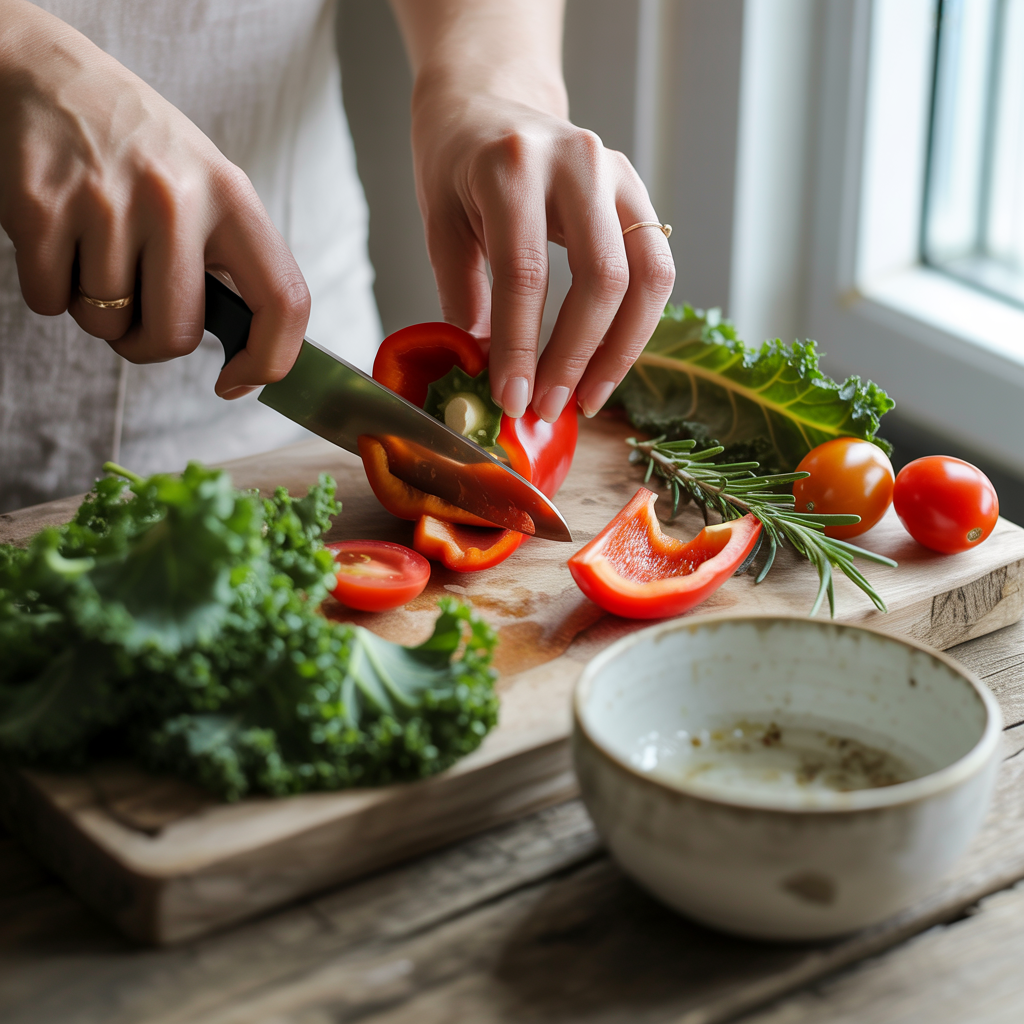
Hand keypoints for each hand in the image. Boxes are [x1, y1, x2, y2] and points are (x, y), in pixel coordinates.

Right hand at [0, 0, 308, 397]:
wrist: (46, 73)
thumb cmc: (139, 149)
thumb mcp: (207, 185)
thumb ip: (229, 260)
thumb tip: (249, 351)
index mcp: (233, 197)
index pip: (284, 300)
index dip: (268, 360)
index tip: (236, 381)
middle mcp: (176, 198)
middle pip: (174, 335)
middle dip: (150, 342)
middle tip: (136, 307)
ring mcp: (107, 202)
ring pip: (106, 325)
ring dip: (96, 309)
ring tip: (94, 250)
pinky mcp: (41, 206)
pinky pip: (50, 302)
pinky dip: (50, 289)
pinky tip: (59, 239)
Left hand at [398, 0, 674, 422]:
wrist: (489, 104)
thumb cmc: (457, 166)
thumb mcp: (441, 225)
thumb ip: (464, 298)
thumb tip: (487, 377)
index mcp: (513, 165)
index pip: (526, 272)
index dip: (520, 347)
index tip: (512, 401)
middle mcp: (578, 162)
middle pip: (601, 278)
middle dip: (575, 357)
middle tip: (548, 407)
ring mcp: (619, 175)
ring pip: (646, 278)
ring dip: (620, 351)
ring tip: (585, 399)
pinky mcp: (639, 195)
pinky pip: (656, 271)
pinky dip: (634, 327)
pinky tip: (603, 364)